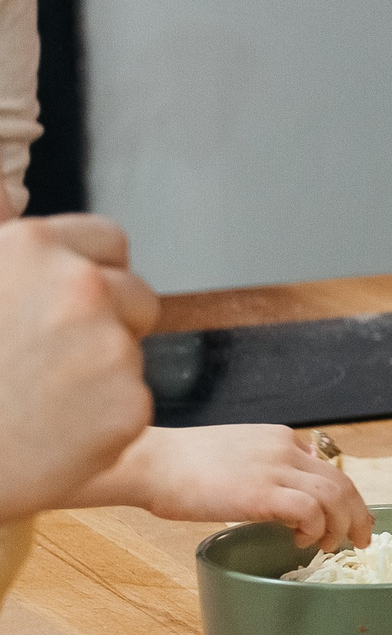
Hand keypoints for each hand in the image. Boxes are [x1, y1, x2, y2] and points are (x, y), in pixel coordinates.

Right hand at [0, 217, 158, 518]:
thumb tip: (10, 201)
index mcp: (32, 246)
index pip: (108, 242)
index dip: (88, 274)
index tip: (59, 306)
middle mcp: (80, 286)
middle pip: (136, 296)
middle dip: (107, 323)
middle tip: (44, 362)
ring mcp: (110, 347)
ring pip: (131, 353)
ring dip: (98, 374)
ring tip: (31, 399)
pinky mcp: (129, 408)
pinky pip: (130, 406)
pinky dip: (99, 424)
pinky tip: (46, 434)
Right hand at [102, 426, 370, 549]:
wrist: (148, 462)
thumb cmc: (178, 466)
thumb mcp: (233, 456)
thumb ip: (261, 470)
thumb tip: (278, 499)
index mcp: (279, 439)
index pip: (328, 466)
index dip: (343, 496)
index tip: (346, 517)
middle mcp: (285, 449)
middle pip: (342, 481)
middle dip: (358, 514)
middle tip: (360, 539)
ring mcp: (275, 469)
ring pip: (335, 495)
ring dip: (342, 525)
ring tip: (331, 545)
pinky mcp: (262, 492)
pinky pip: (311, 509)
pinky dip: (316, 527)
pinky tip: (302, 540)